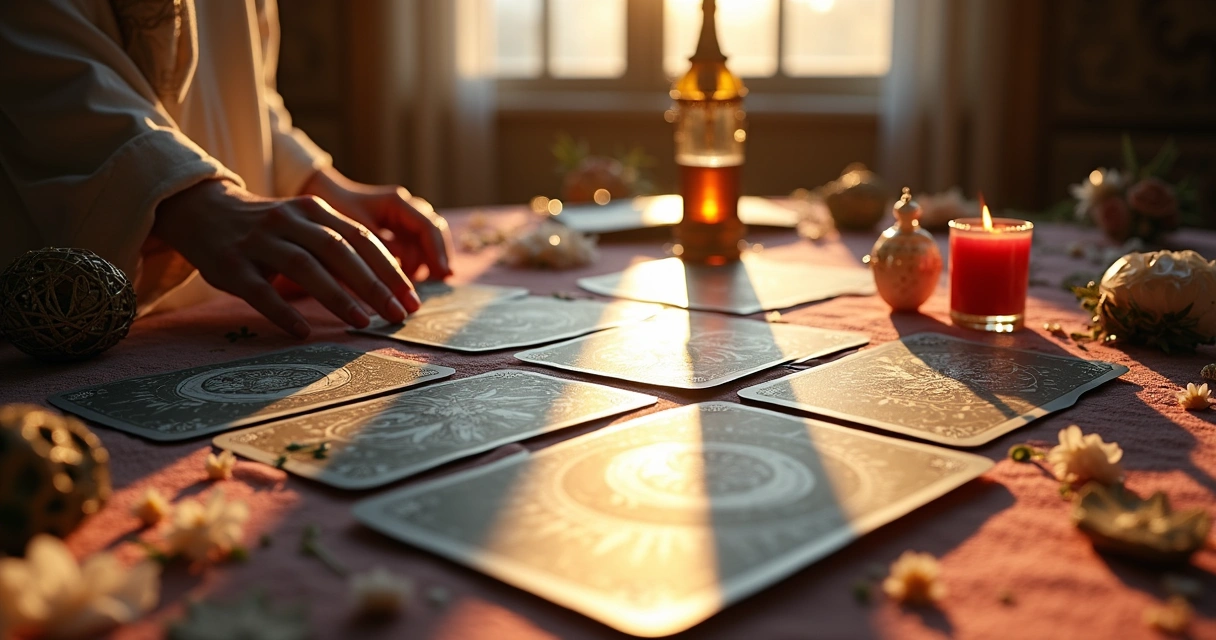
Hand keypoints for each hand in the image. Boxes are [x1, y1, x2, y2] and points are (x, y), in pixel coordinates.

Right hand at [152, 179, 421, 337]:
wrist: (201, 209)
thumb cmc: (268, 228)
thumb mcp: (304, 225)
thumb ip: (339, 246)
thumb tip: (386, 284)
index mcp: (313, 210)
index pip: (361, 238)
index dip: (389, 268)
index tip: (411, 298)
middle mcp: (288, 221)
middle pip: (339, 250)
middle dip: (373, 284)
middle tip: (398, 314)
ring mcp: (258, 242)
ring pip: (304, 267)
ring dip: (337, 296)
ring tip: (362, 321)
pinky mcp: (230, 265)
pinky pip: (260, 291)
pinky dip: (283, 311)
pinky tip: (303, 331)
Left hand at [300, 167, 452, 280]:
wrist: (319, 198)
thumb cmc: (332, 212)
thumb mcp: (354, 234)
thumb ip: (380, 250)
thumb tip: (402, 274)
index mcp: (396, 203)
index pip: (428, 226)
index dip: (438, 252)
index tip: (443, 275)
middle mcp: (405, 208)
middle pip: (434, 233)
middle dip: (437, 257)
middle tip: (440, 281)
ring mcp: (403, 218)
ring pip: (425, 242)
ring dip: (423, 261)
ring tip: (413, 281)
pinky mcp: (397, 229)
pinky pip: (413, 247)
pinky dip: (412, 262)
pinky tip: (405, 277)